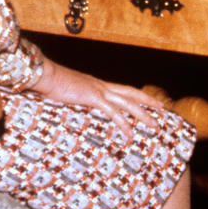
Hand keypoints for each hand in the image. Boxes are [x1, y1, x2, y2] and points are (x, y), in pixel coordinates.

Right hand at [29, 58, 165, 136]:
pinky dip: (123, 123)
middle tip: (163, 108)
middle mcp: (101, 85)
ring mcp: (98, 90)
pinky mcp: (93, 98)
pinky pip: (113, 113)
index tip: (149, 101)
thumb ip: (74, 98)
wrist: (44, 75)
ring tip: (155, 125)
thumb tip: (73, 103)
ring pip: (128, 103)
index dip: (137, 95)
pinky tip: (130, 134)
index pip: (123, 89)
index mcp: (96, 84)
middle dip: (148, 101)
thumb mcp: (66, 92)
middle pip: (131, 93)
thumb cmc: (51, 84)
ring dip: (143, 114)